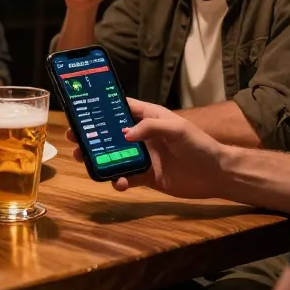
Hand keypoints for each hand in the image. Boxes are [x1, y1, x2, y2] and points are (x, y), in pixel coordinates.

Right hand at [66, 98, 226, 197]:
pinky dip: (118, 181)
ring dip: (98, 159)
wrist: (217, 175)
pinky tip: (118, 183)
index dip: (101, 107)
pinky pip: (125, 177)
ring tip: (84, 161)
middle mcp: (142, 136)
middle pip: (110, 133)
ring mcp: (142, 157)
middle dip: (91, 135)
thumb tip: (125, 134)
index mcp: (148, 118)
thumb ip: (151, 127)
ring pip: (113, 156)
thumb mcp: (177, 129)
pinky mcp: (146, 177)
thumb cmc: (200, 144)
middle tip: (73, 138)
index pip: (121, 107)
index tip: (81, 108)